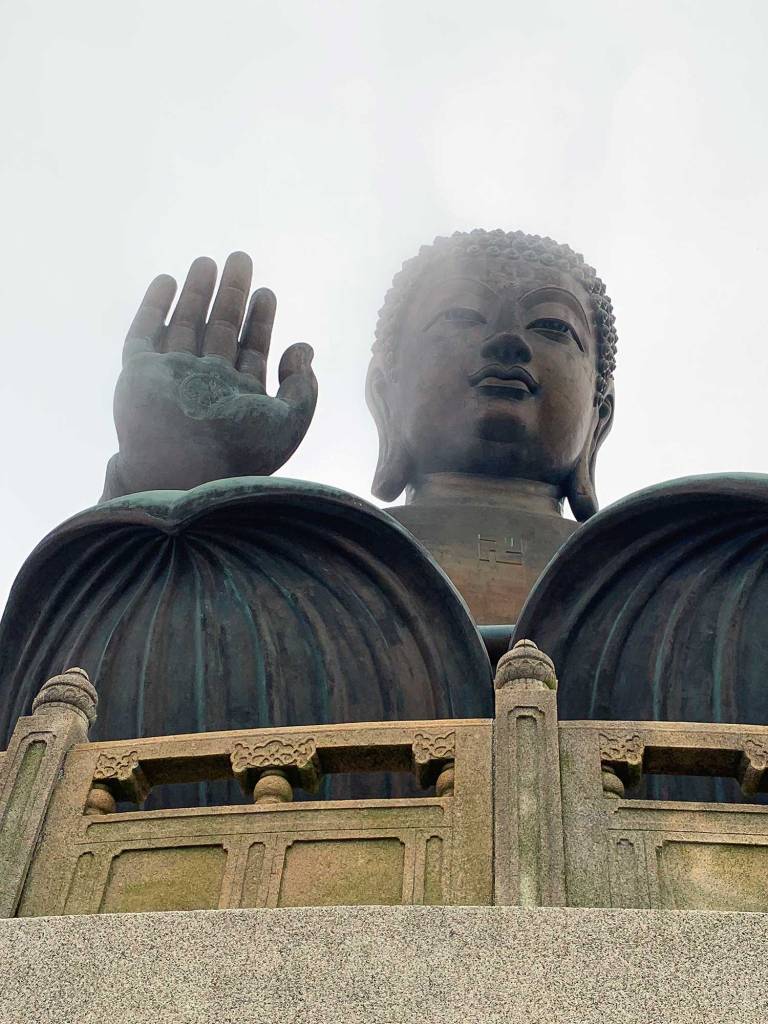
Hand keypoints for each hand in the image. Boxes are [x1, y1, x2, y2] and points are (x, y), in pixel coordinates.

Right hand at [102, 251, 317, 498]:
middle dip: (231, 295)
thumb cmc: (238, 453)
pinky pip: (144, 334)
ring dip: (196, 293)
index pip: (252, 351)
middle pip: (220, 330)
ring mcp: (171, 378)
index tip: (268, 293)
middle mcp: (205, 385)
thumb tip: (304, 349)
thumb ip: (302, 387)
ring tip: (207, 261)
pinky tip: (166, 281)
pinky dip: (154, 307)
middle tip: (240, 259)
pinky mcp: (138, 374)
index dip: (262, 321)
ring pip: (185, 326)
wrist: (181, 474)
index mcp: (239, 398)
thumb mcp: (289, 422)